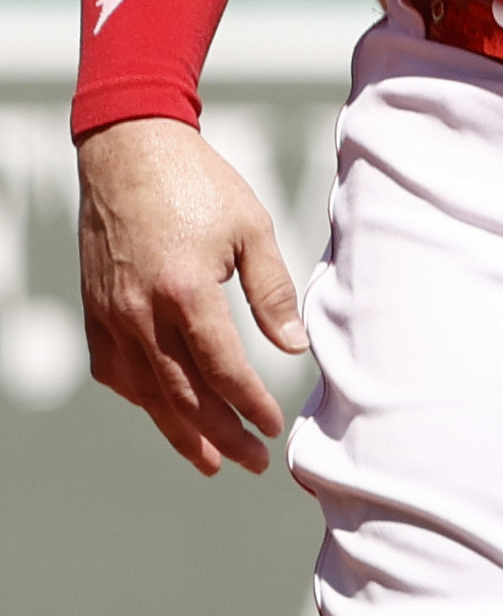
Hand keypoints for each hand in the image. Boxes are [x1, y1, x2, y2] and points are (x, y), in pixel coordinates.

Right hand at [77, 118, 304, 476]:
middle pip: (183, 393)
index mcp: (185, 292)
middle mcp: (140, 312)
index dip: (249, 404)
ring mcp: (111, 315)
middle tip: (250, 462)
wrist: (129, 153)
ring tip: (209, 459)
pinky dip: (142, 396)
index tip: (272, 427)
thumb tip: (293, 346)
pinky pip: (115, 369)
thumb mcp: (252, 229)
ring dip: (179, 429)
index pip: (222, 369)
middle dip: (219, 434)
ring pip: (146, 390)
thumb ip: (272, 291)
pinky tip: (163, 410)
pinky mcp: (95, 311)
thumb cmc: (198, 185)